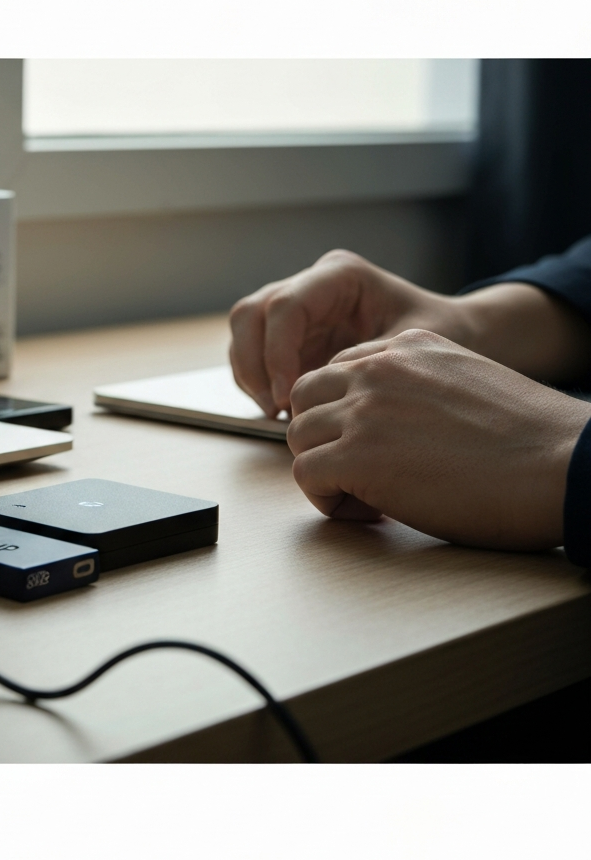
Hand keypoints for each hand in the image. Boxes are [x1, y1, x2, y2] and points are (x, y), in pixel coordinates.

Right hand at [229, 250, 466, 416]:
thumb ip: (362, 364)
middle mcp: (310, 285)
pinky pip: (253, 354)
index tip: (288, 396)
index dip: (276, 353)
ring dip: (249, 375)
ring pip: (244, 332)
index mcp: (340, 276)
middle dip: (252, 363)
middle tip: (273, 406)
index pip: (285, 306)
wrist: (451, 334)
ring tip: (276, 412)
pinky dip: (257, 383)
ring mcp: (295, 310)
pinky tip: (281, 409)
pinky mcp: (289, 336)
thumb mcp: (411, 348)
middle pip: (250, 314)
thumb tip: (318, 387)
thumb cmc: (439, 333)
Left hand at [286, 329, 590, 550]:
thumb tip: (385, 428)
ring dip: (324, 470)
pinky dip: (327, 500)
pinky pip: (305, 474)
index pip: (337, 371)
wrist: (562, 464)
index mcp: (408, 347)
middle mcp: (378, 369)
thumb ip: (417, 391)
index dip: (345, 414)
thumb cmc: (528, 442)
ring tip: (369, 496)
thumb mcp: (465, 385)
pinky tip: (372, 513)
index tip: (375, 444)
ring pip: (298, 436)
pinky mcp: (359, 455)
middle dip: (322, 437)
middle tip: (359, 472)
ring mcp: (365, 409)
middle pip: (306, 399)